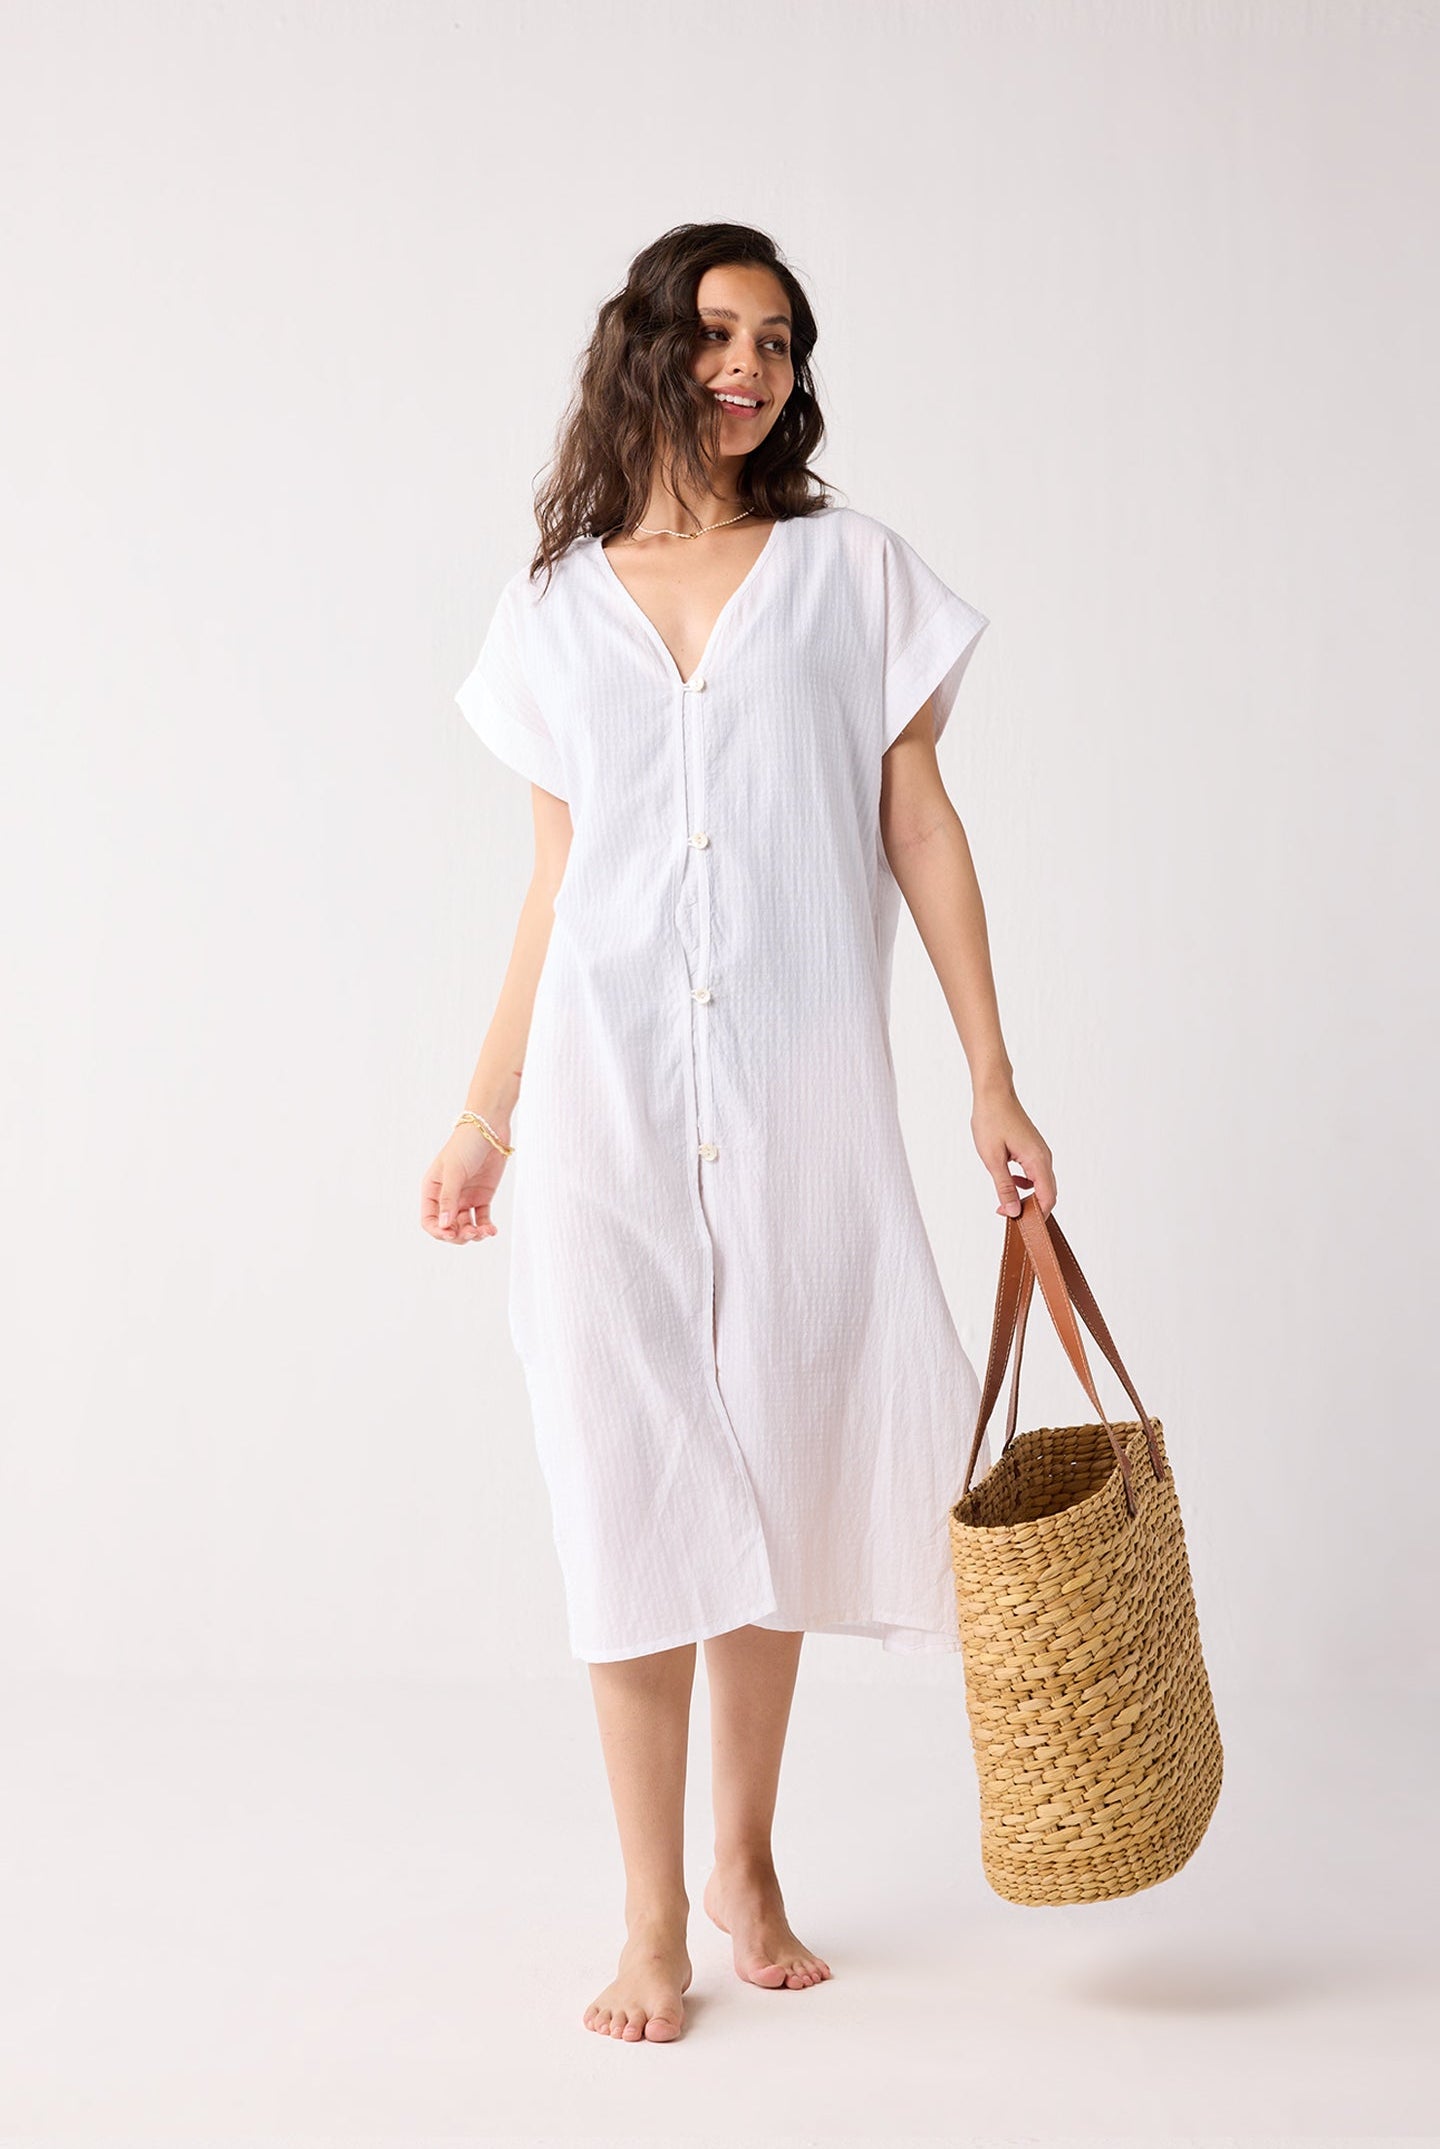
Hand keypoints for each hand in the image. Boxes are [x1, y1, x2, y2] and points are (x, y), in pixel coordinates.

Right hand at [420, 1125, 507, 1243]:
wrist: (489, 1130)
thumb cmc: (465, 1145)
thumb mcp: (454, 1171)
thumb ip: (448, 1198)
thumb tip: (443, 1225)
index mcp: (432, 1190)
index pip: (429, 1220)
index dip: (438, 1231)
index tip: (451, 1234)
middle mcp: (447, 1197)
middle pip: (448, 1227)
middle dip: (458, 1235)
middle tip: (471, 1234)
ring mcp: (465, 1198)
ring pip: (465, 1226)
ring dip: (473, 1234)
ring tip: (484, 1232)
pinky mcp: (482, 1197)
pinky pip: (481, 1219)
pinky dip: (486, 1227)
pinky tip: (492, 1230)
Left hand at [971, 1085, 1055, 1218]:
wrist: (994, 1094)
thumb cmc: (991, 1120)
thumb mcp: (992, 1159)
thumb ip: (1004, 1187)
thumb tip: (1013, 1210)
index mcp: (1037, 1160)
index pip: (1048, 1198)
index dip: (1035, 1215)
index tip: (1016, 1221)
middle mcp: (1044, 1157)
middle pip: (1048, 1193)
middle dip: (1030, 1207)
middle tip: (1006, 1212)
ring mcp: (1041, 1152)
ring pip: (1041, 1183)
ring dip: (1027, 1195)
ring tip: (1005, 1199)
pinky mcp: (1034, 1149)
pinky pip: (1036, 1173)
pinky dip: (1025, 1182)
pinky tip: (1009, 1180)